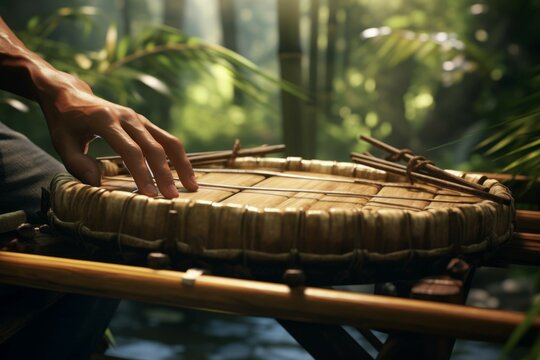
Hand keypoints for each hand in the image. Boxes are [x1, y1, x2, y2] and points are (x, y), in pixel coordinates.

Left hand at [39, 75, 197, 197]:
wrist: (70, 93)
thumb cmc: (64, 122)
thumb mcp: (62, 142)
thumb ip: (77, 164)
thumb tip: (98, 185)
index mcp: (105, 120)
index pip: (130, 151)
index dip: (141, 173)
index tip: (149, 195)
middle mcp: (127, 117)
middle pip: (154, 147)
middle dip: (165, 174)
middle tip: (172, 197)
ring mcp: (138, 118)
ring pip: (168, 141)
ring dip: (181, 164)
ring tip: (191, 186)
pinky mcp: (144, 122)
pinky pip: (166, 139)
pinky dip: (178, 156)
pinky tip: (185, 173)